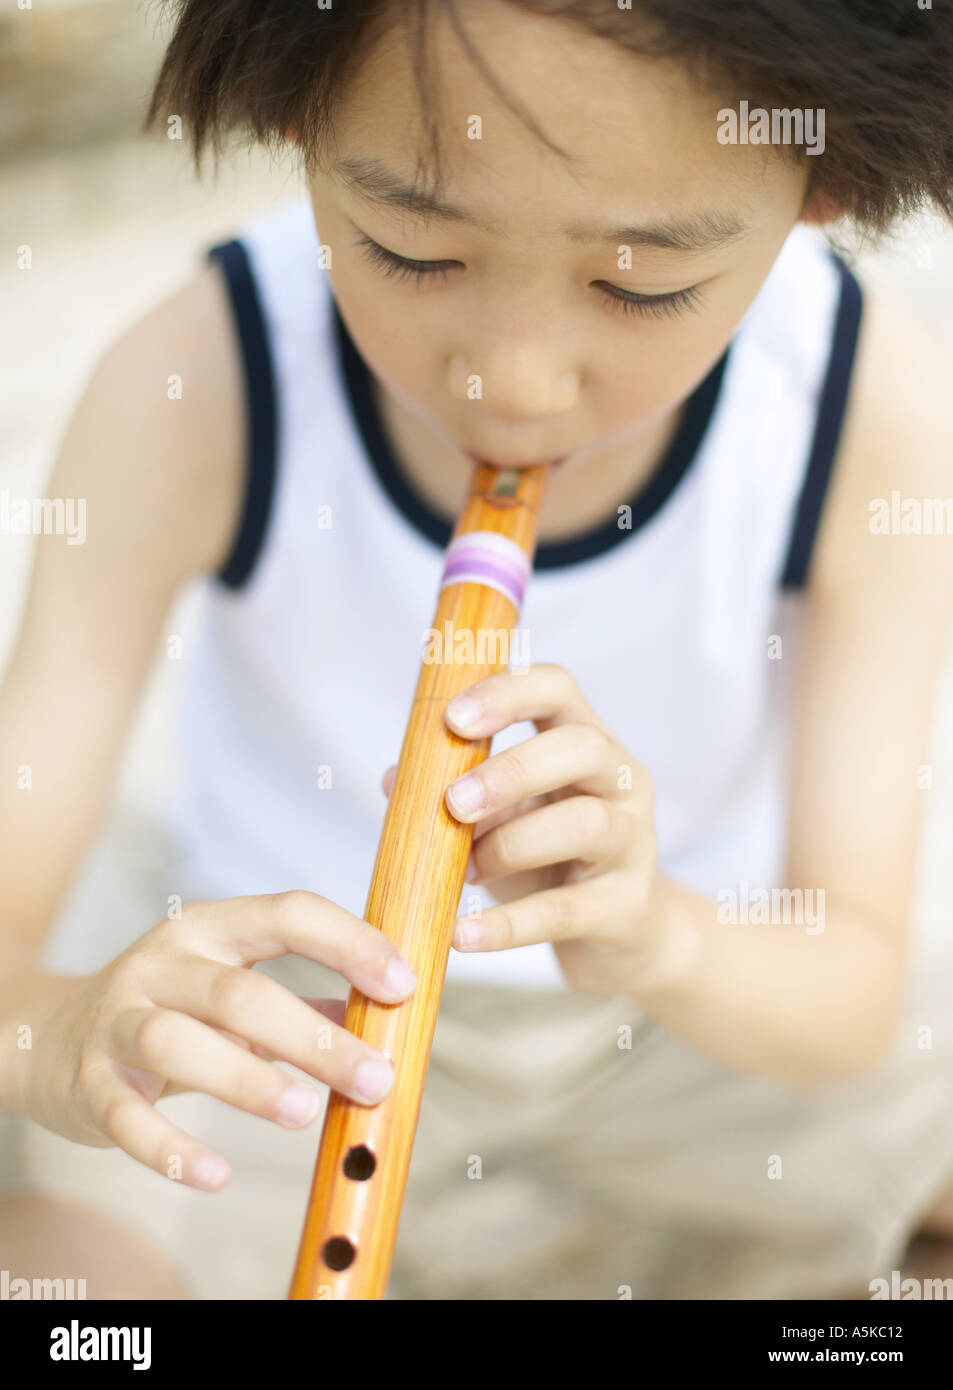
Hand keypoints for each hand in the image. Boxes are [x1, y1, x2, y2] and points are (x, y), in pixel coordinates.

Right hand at [18, 892, 416, 1188]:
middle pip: (239, 993)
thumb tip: (393, 1018)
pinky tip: (216, 1173)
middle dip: (313, 1037)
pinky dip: (170, 1149)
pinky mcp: (88, 1080)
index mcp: (212, 928)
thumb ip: (307, 1001)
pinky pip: (126, 1116)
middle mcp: (163, 962)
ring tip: (305, 1112)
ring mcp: (119, 1018)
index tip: (404, 984)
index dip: (350, 943)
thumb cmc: (173, 1009)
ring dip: (247, 1080)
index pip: (287, 913)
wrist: (53, 1036)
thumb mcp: (235, 989)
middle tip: (375, 1077)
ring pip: (180, 1043)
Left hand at [383, 662, 666, 993]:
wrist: (621, 936)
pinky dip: (508, 924)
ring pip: (584, 824)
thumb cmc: (551, 861)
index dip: (508, 693)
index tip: (453, 718)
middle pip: (582, 747)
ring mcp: (632, 842)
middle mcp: (621, 781)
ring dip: (510, 844)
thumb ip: (457, 791)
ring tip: (466, 872)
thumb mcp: (505, 817)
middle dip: (511, 771)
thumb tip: (395, 780)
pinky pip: (565, 910)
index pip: (558, 688)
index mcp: (586, 742)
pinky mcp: (625, 905)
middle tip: (453, 803)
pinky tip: (463, 934)